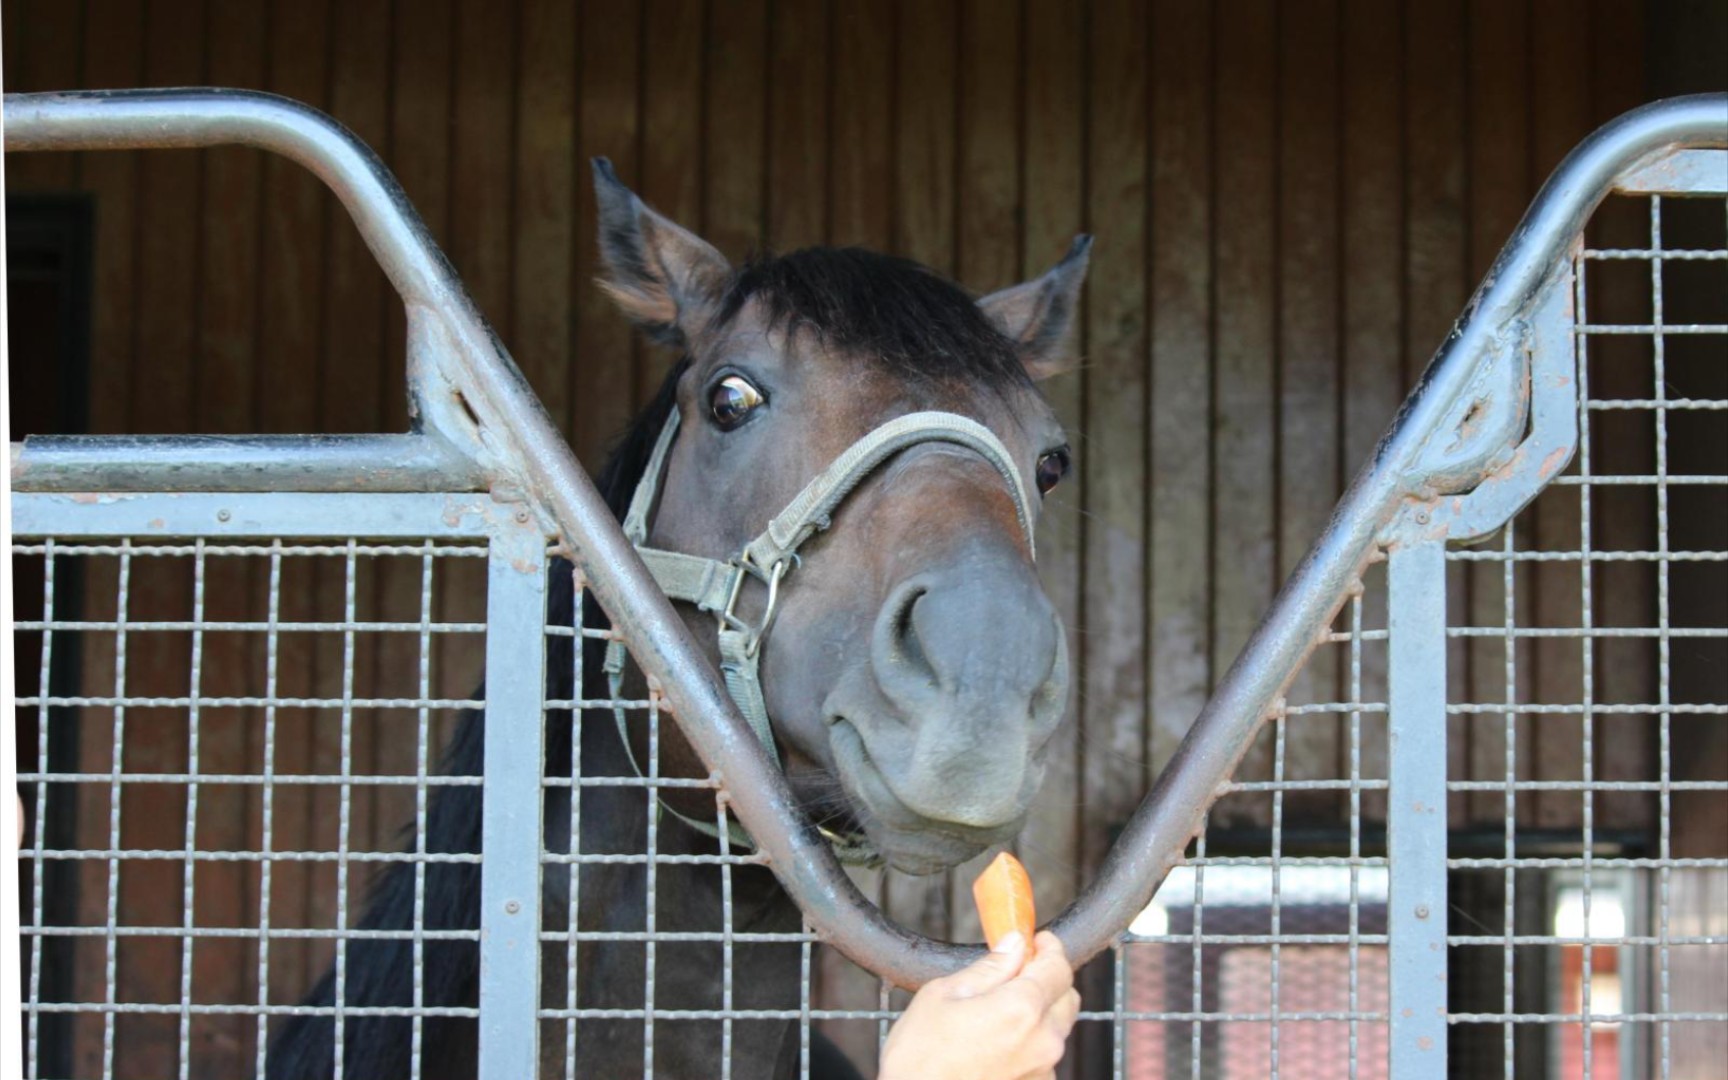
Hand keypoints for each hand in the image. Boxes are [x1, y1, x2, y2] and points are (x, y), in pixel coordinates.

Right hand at [878, 930, 1079, 1079]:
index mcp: (1021, 1009)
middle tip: (1016, 972)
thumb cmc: (919, 1058)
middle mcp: (1042, 1041)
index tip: (1037, 941)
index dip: (1049, 947)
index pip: (1058, 967)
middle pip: (1066, 998)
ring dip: (1039, 1013)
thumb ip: (989, 968)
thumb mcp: (944, 995)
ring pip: (1056, 1028)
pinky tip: (996, 1042)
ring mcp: (1042, 1069)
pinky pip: (1043, 1055)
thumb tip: (1013, 945)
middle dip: (1047, 980)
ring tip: (998, 1012)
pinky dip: (1030, 1041)